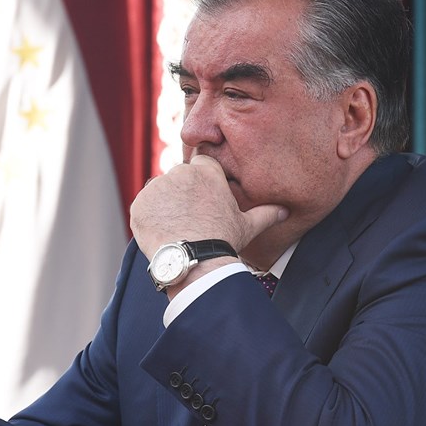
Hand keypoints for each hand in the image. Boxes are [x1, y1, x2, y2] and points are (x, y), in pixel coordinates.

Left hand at [130, 155, 287, 258]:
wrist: (194, 260)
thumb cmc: (223, 240)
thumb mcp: (248, 225)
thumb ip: (266, 213)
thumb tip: (286, 211)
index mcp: (206, 171)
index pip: (200, 166)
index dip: (201, 184)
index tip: (202, 201)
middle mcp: (180, 172)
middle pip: (178, 179)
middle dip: (181, 195)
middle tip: (190, 220)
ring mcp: (157, 187)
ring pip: (159, 193)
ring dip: (164, 207)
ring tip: (176, 230)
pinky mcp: (139, 203)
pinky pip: (143, 207)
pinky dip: (149, 219)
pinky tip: (162, 234)